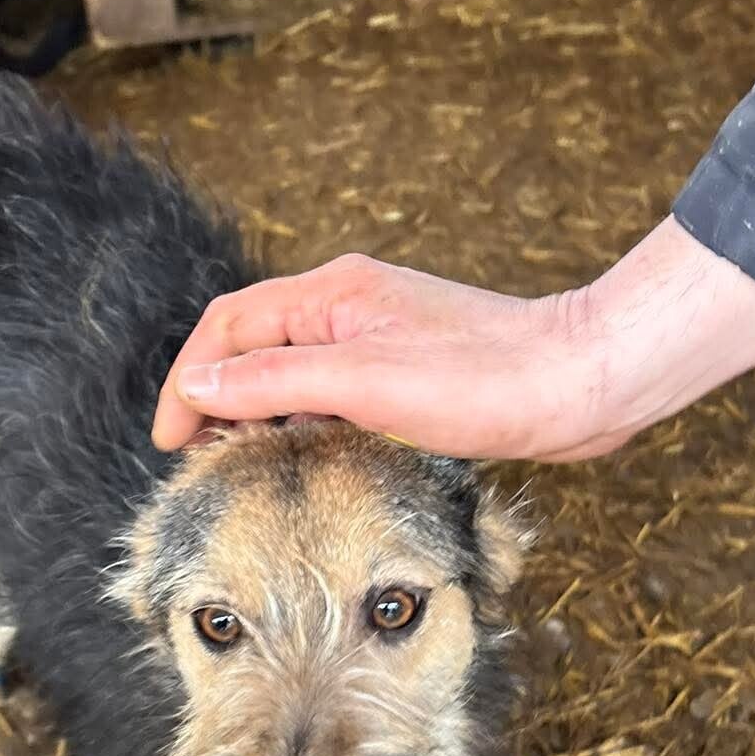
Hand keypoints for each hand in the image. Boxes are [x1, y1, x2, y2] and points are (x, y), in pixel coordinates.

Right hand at [152, 217, 754, 461]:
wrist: (582, 384)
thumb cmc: (485, 380)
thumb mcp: (364, 382)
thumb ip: (275, 380)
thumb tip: (198, 386)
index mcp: (332, 293)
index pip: (229, 326)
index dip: (188, 382)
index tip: (172, 443)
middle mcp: (351, 305)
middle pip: (255, 343)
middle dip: (215, 396)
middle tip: (197, 459)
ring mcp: (382, 336)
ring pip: (294, 367)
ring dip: (258, 409)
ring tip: (239, 462)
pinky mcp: (411, 369)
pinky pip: (334, 388)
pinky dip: (304, 418)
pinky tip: (309, 455)